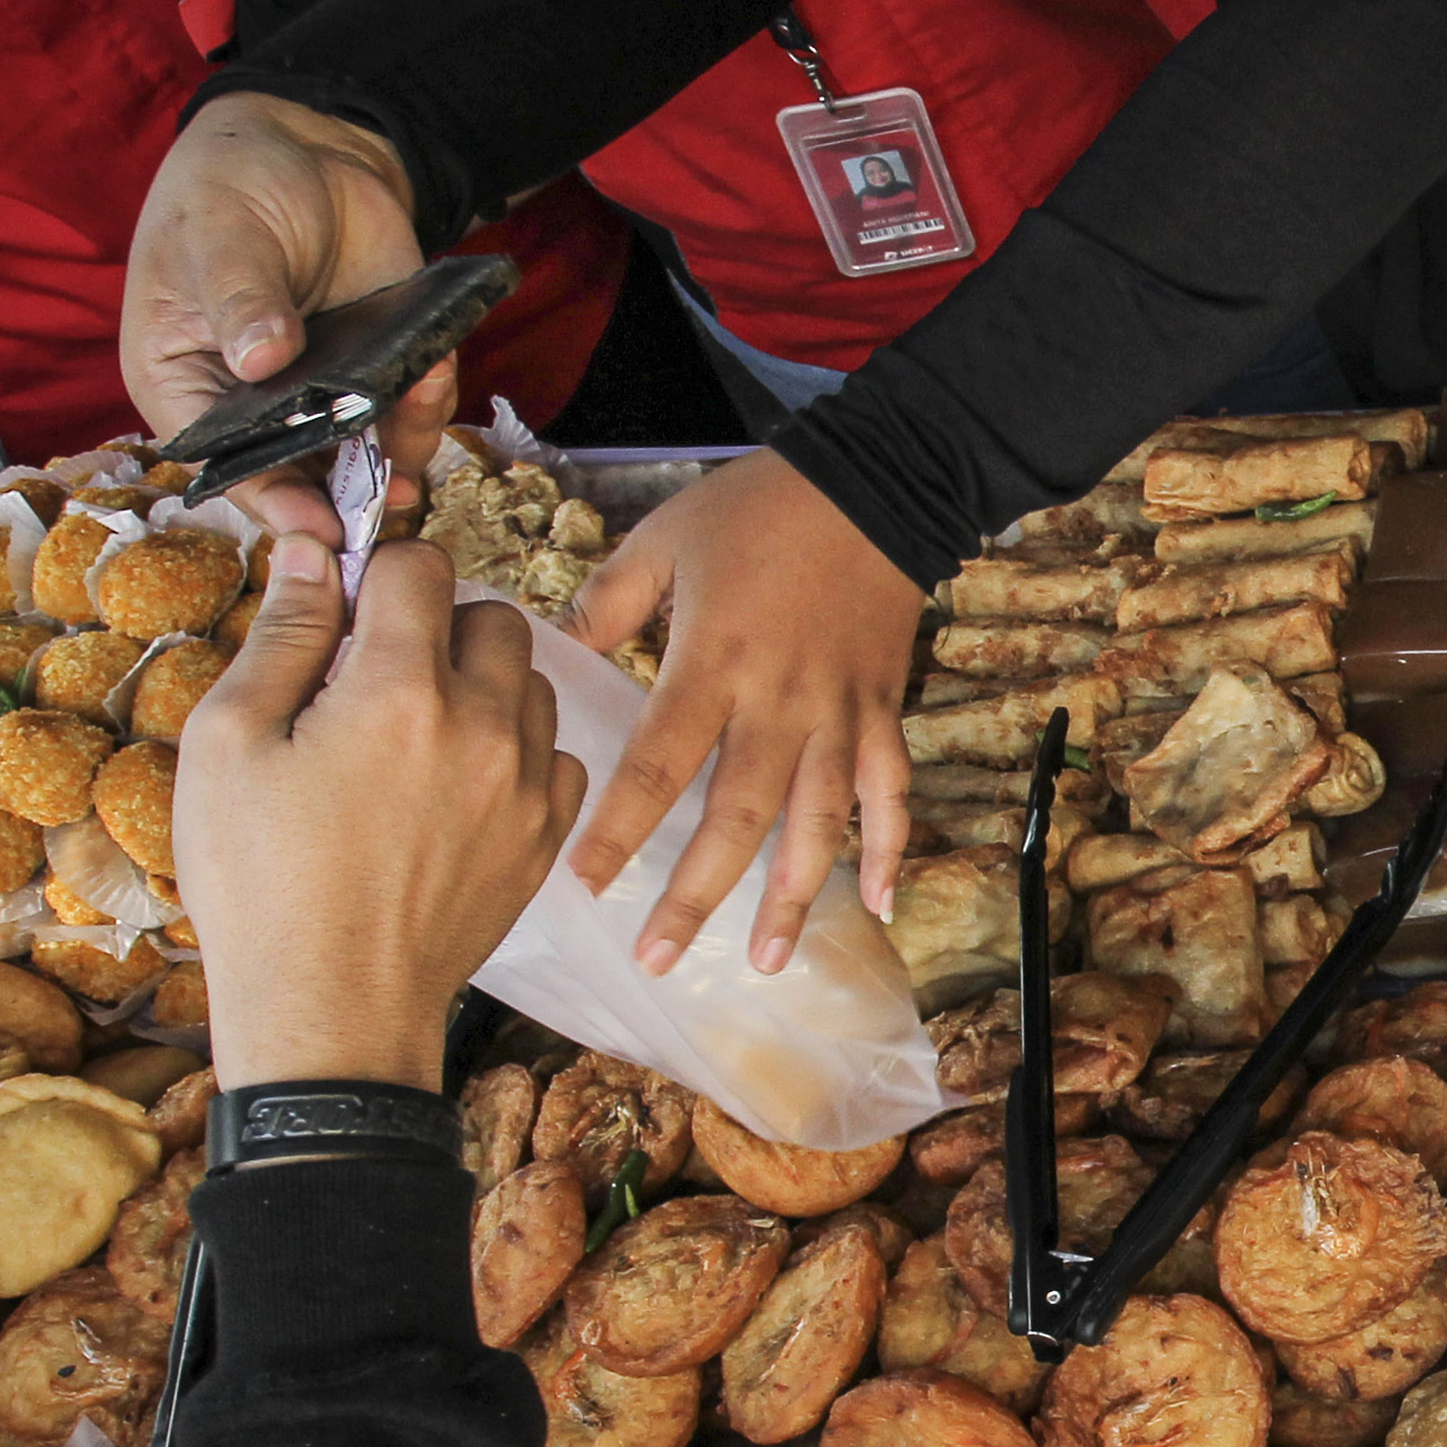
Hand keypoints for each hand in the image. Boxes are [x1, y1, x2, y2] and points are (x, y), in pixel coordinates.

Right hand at [121, 93, 442, 538]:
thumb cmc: (226, 188)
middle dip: (350, 497)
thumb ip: (239, 295)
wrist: (303, 151)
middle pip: (303, 480)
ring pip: (368, 456)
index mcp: (184, 386)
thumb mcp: (218, 234)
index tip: (316, 526)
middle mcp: (254, 411)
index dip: (271, 501)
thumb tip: (261, 358)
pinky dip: (429, 401)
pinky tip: (435, 367)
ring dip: (403, 448)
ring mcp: (324, 399)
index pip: (225, 466)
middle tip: (390, 498)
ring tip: (420, 398)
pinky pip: (411, 409)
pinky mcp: (381, 376)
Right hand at [179, 538, 587, 1091]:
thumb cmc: (261, 882)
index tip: (339, 616)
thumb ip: (283, 634)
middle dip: (433, 625)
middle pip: (489, 615)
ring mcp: (526, 784)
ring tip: (410, 735)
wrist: (331, 1007)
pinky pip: (554, 753)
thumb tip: (313, 552)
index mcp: (400, 690)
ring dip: (479, 684)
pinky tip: (455, 783)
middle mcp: (485, 726)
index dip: (371, 575)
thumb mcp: (229, 742)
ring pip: (529, 682)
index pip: (419, 565)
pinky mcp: (546, 836)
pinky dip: (514, 749)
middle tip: (370, 678)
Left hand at [560, 449, 920, 979]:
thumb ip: (607, 600)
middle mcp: (779, 705)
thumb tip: (556, 650)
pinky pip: (890, 792)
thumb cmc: (760, 508)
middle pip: (736, 818)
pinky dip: (889, 849)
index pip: (659, 764)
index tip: (583, 886)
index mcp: (715, 663)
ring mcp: (840, 716)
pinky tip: (882, 906)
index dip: (619, 830)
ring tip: (767, 963)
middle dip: (698, 895)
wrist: (876, 483)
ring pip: (817, 824)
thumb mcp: (665, 538)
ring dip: (794, 898)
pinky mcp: (883, 712)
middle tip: (660, 959)